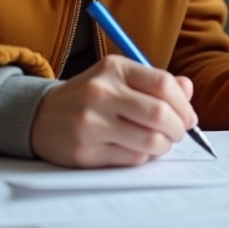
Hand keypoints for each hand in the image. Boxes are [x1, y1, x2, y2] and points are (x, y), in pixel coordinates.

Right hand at [30, 55, 196, 167]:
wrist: (40, 116)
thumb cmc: (89, 97)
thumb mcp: (118, 78)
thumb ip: (153, 82)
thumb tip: (187, 90)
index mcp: (114, 68)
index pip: (163, 84)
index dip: (184, 104)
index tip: (188, 116)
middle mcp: (101, 92)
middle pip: (160, 114)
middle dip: (178, 128)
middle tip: (178, 133)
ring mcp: (91, 123)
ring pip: (150, 140)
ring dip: (163, 146)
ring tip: (159, 143)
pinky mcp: (85, 151)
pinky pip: (132, 159)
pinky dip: (142, 157)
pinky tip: (135, 150)